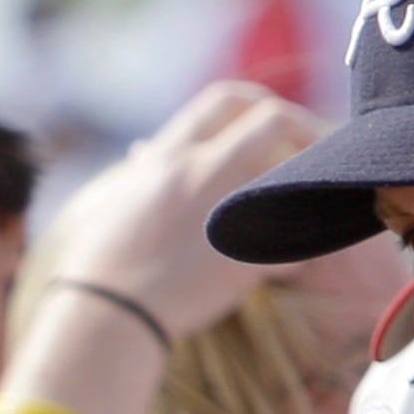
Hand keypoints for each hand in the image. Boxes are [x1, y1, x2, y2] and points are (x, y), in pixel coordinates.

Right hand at [44, 82, 325, 336]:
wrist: (110, 313)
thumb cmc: (100, 263)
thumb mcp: (113, 203)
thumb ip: (138, 174)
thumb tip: (142, 152)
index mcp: (170, 156)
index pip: (225, 100)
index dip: (256, 103)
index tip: (270, 120)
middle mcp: (203, 171)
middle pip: (274, 120)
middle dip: (303, 128)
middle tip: (313, 151)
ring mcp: (230, 211)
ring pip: (298, 178)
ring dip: (310, 188)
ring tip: (312, 203)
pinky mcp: (248, 257)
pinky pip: (298, 244)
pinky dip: (300, 252)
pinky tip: (290, 263)